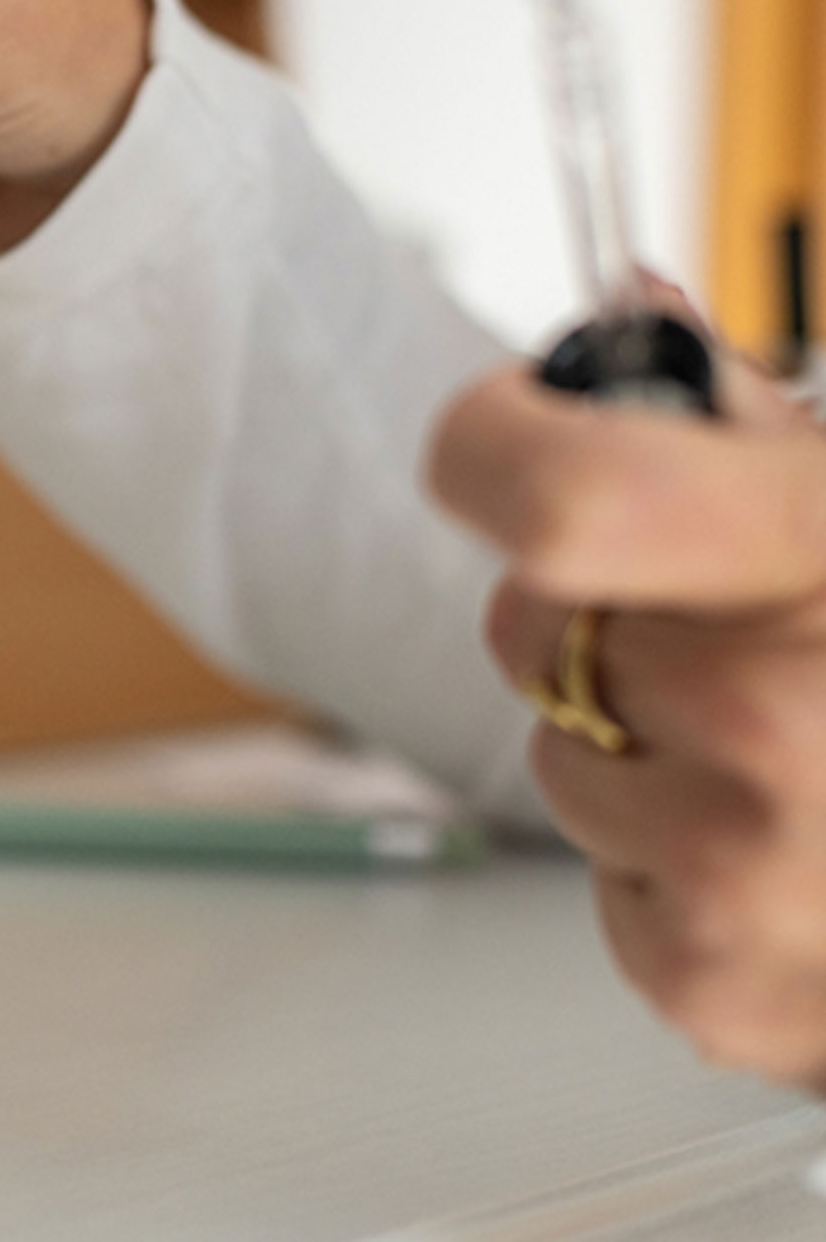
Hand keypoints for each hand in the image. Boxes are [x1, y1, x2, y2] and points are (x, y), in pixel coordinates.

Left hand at [428, 347, 825, 1088]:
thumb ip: (753, 422)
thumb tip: (635, 311)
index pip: (566, 494)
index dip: (506, 445)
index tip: (512, 432)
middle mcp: (796, 723)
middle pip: (539, 630)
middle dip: (613, 626)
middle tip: (749, 640)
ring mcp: (760, 876)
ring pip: (562, 764)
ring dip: (646, 761)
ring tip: (803, 766)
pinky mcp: (727, 991)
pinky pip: (609, 893)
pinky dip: (677, 880)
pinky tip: (801, 860)